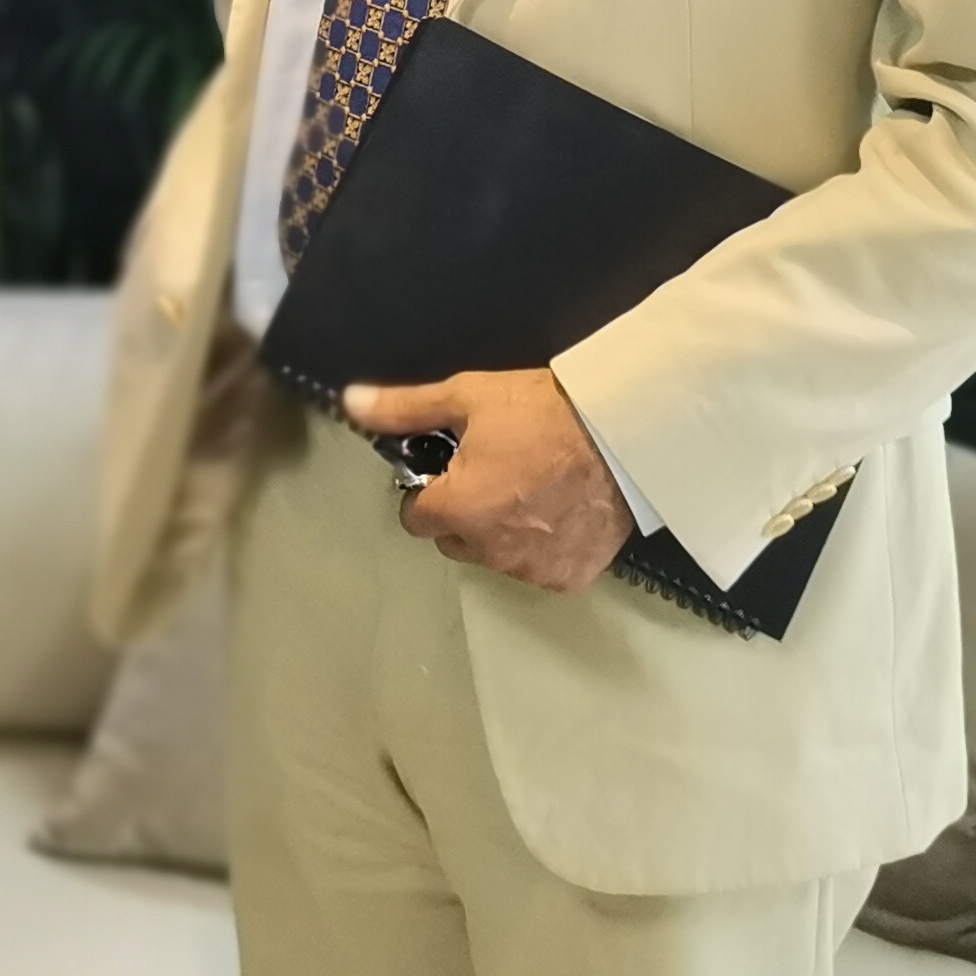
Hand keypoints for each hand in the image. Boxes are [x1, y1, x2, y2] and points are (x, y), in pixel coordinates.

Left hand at [343, 368, 633, 594]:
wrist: (624, 434)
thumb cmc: (542, 412)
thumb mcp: (468, 397)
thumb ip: (405, 409)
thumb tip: (351, 403)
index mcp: (457, 511)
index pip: (416, 517)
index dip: (428, 489)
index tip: (451, 467)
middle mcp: (489, 551)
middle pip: (455, 539)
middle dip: (465, 513)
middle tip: (497, 471)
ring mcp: (532, 570)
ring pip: (496, 556)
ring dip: (503, 532)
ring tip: (533, 487)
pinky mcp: (570, 578)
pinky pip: (540, 569)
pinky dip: (545, 548)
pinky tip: (561, 511)